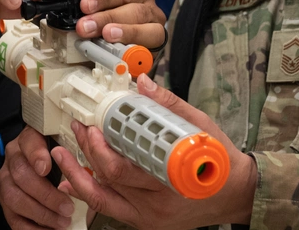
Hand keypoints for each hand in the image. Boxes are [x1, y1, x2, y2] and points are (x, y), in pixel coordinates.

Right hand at [0, 127, 76, 228]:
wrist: (38, 166)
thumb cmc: (55, 156)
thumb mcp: (63, 144)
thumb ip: (71, 145)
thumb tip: (90, 141)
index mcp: (28, 139)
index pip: (28, 141)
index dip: (36, 155)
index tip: (45, 168)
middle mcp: (13, 158)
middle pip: (20, 173)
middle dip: (45, 194)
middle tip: (67, 207)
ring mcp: (6, 181)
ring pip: (14, 197)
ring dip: (40, 213)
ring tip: (62, 222)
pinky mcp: (6, 202)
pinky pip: (13, 218)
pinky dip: (32, 228)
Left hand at [53, 74, 256, 229]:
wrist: (237, 195)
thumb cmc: (220, 162)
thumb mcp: (201, 127)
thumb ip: (169, 105)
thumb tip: (143, 82)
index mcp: (169, 181)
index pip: (124, 170)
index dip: (101, 150)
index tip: (92, 128)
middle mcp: (156, 206)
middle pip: (108, 182)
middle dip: (85, 154)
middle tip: (77, 129)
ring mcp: (148, 218)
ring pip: (102, 200)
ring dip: (77, 176)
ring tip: (61, 155)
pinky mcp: (144, 222)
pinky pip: (109, 209)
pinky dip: (88, 193)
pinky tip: (72, 180)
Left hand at [75, 0, 166, 48]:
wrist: (130, 46)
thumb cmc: (114, 22)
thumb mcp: (103, 11)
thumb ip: (91, 12)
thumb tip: (68, 18)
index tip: (85, 5)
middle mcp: (150, 7)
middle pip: (133, 9)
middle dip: (107, 17)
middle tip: (86, 26)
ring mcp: (156, 27)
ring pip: (146, 28)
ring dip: (124, 32)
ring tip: (107, 35)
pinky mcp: (158, 47)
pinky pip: (150, 48)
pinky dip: (135, 51)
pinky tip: (122, 53)